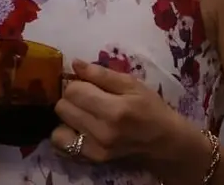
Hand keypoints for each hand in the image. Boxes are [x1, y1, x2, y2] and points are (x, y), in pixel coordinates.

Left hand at [51, 59, 193, 164]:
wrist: (165, 143)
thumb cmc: (151, 109)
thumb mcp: (133, 84)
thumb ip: (101, 73)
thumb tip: (75, 64)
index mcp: (115, 109)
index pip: (73, 91)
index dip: (78, 83)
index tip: (89, 85)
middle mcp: (102, 131)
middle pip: (62, 107)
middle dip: (71, 99)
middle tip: (87, 99)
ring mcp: (96, 149)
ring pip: (58, 126)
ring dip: (68, 117)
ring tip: (83, 114)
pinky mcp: (93, 159)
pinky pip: (62, 144)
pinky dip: (66, 134)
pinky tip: (79, 128)